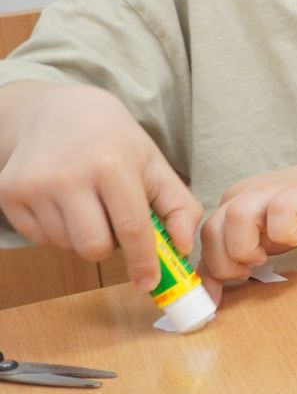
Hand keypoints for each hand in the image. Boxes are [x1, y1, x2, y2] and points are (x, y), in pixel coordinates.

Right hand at [0, 85, 202, 291]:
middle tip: (114, 223)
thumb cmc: (112, 141)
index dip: (143, 262)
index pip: (131, 229)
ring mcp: (33, 186)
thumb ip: (178, 205)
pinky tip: (62, 202)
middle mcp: (69, 176)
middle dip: (110, 247)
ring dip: (83, 236)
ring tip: (88, 205)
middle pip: (94, 247)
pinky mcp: (8, 193)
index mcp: (112, 165)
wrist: (52, 110)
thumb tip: (182, 248)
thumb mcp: (153, 163)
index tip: (149, 283)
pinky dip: (56, 231)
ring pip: (66, 246)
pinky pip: (38, 238)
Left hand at [201, 156, 296, 285]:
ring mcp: (274, 190)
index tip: (218, 295)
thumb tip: (210, 293)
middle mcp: (249, 193)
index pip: (205, 237)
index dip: (209, 268)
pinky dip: (283, 234)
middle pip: (213, 228)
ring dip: (245, 248)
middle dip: (223, 262)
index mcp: (236, 202)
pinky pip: (279, 212)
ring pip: (236, 217)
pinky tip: (296, 238)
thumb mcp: (268, 238)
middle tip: (247, 273)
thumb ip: (238, 256)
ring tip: (266, 258)